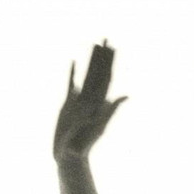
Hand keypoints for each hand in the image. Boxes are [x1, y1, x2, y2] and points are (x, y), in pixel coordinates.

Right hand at [53, 42, 126, 163]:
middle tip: (106, 39)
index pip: (107, 77)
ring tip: (94, 46)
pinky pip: (70, 84)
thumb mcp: (99, 125)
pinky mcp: (68, 103)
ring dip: (90, 60)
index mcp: (100, 102)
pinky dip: (72, 73)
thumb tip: (125, 95)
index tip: (113, 47)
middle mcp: (91, 98)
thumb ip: (111, 109)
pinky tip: (74, 62)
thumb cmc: (85, 143)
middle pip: (98, 72)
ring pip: (86, 75)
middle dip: (102, 57)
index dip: (110, 62)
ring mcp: (79, 99)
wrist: (70, 154)